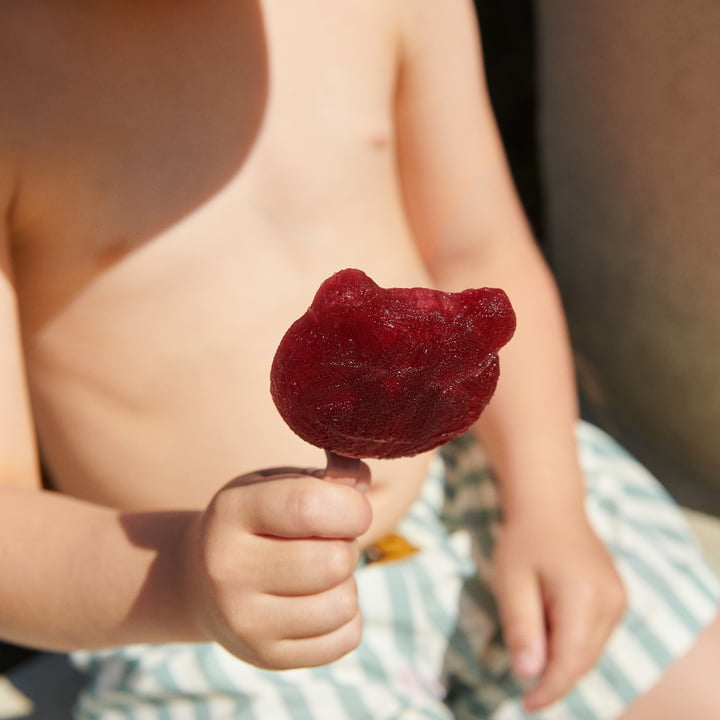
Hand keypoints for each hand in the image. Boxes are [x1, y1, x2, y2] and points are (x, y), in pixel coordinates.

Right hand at [184, 464, 371, 669]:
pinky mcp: (267, 656)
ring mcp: (245, 621)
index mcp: (232, 512)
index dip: (351, 506)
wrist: (200, 581)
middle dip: (347, 545)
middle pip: (333, 560)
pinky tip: (318, 601)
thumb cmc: (258, 520)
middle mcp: (229, 569)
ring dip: (346, 583)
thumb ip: (327, 475)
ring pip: (343, 603)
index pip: (309, 506)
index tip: (352, 507)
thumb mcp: (278, 484)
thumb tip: (360, 476)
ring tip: (320, 571)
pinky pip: (346, 638)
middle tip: (328, 540)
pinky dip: (346, 617)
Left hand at [493, 508, 626, 711]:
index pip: (570, 661)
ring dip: (563, 660)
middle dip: (554, 677)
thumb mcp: (511, 581)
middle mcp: (611, 601)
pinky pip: (596, 635)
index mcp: (584, 597)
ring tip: (532, 641)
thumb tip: (527, 675)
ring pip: (591, 651)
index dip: (548, 690)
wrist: (549, 506)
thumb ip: (521, 627)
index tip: (525, 704)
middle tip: (522, 680)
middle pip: (583, 660)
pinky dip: (573, 644)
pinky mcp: (617, 598)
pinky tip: (549, 628)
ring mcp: (619, 599)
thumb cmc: (524, 541)